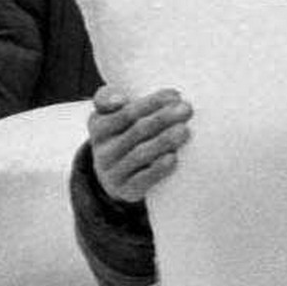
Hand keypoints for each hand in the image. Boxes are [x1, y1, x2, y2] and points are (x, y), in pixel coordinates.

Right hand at [88, 86, 191, 203]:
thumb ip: (110, 98)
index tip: (176, 95)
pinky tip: (173, 158)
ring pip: (140, 154)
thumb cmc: (122, 134)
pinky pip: (142, 180)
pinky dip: (158, 169)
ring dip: (164, 141)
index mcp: (98, 125)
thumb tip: (119, 99)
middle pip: (136, 131)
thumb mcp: (111, 114)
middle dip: (163, 118)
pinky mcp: (125, 190)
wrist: (113, 175)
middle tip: (187, 109)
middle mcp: (102, 149)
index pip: (124, 112)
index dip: (151, 102)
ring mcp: (113, 172)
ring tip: (185, 131)